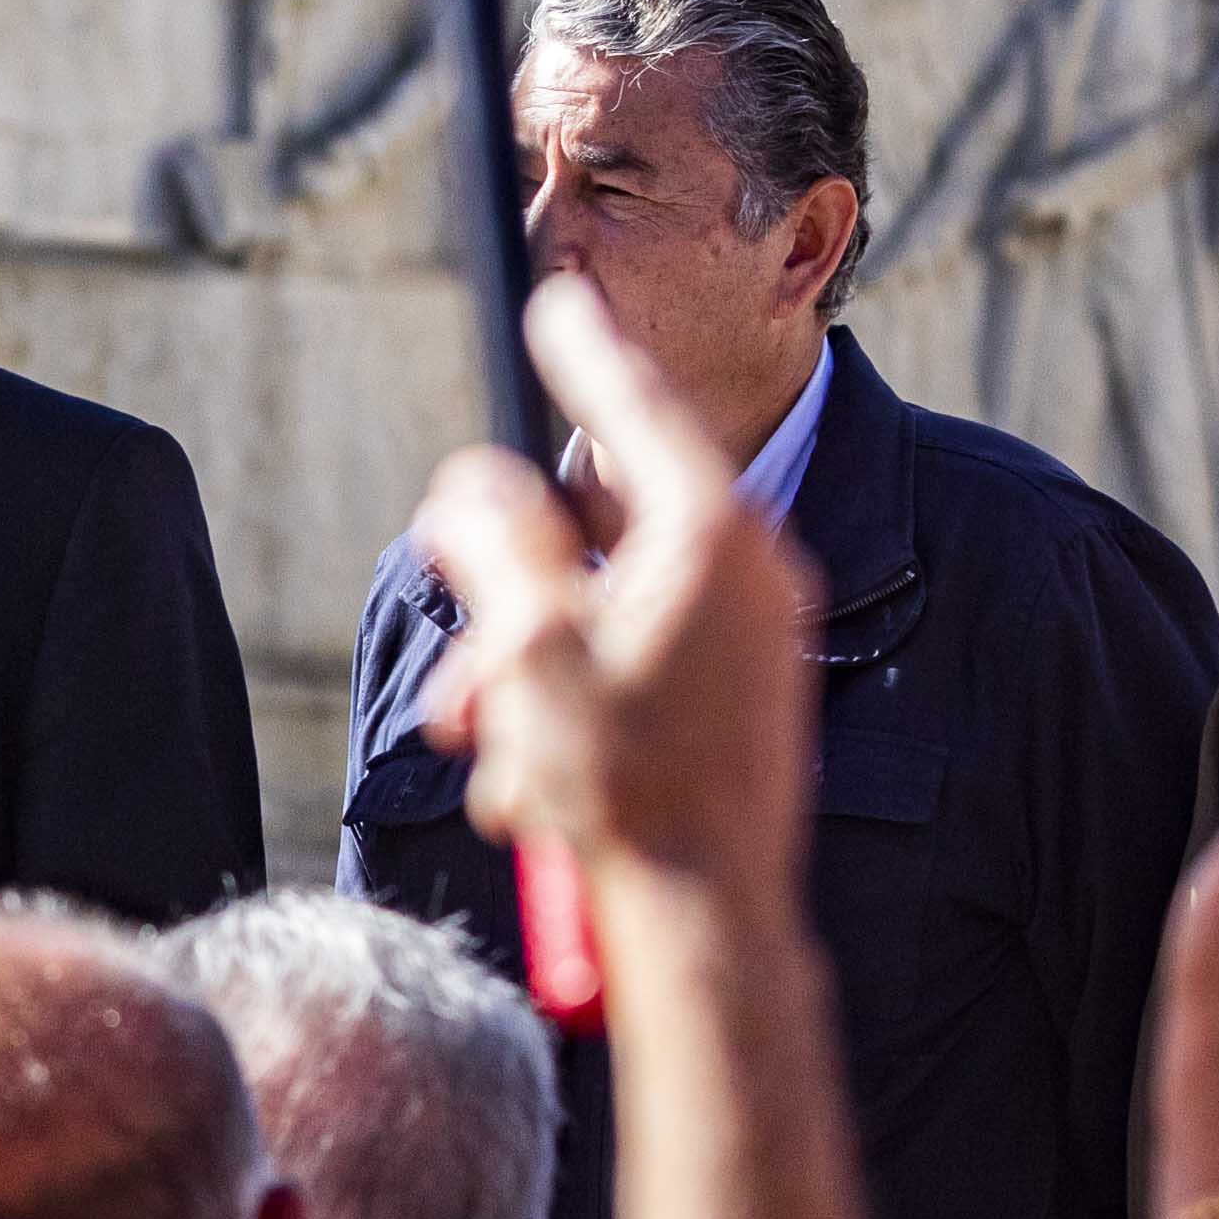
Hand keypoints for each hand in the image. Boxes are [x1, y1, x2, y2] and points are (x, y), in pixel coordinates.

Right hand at [415, 279, 814, 908]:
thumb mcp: (532, 647)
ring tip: (495, 758)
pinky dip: (577, 709)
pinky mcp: (749, 698)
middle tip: (460, 669)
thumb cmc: (629, 787)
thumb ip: (498, 544)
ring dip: (529, 677)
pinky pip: (641, 667)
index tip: (558, 296)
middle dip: (508, 605)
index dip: (585, 352)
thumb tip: (472, 482)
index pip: (639, 408)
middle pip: (600, 535)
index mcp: (712, 534)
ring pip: (607, 612)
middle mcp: (753, 570)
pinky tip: (541, 784)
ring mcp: (758, 637)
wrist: (712, 922)